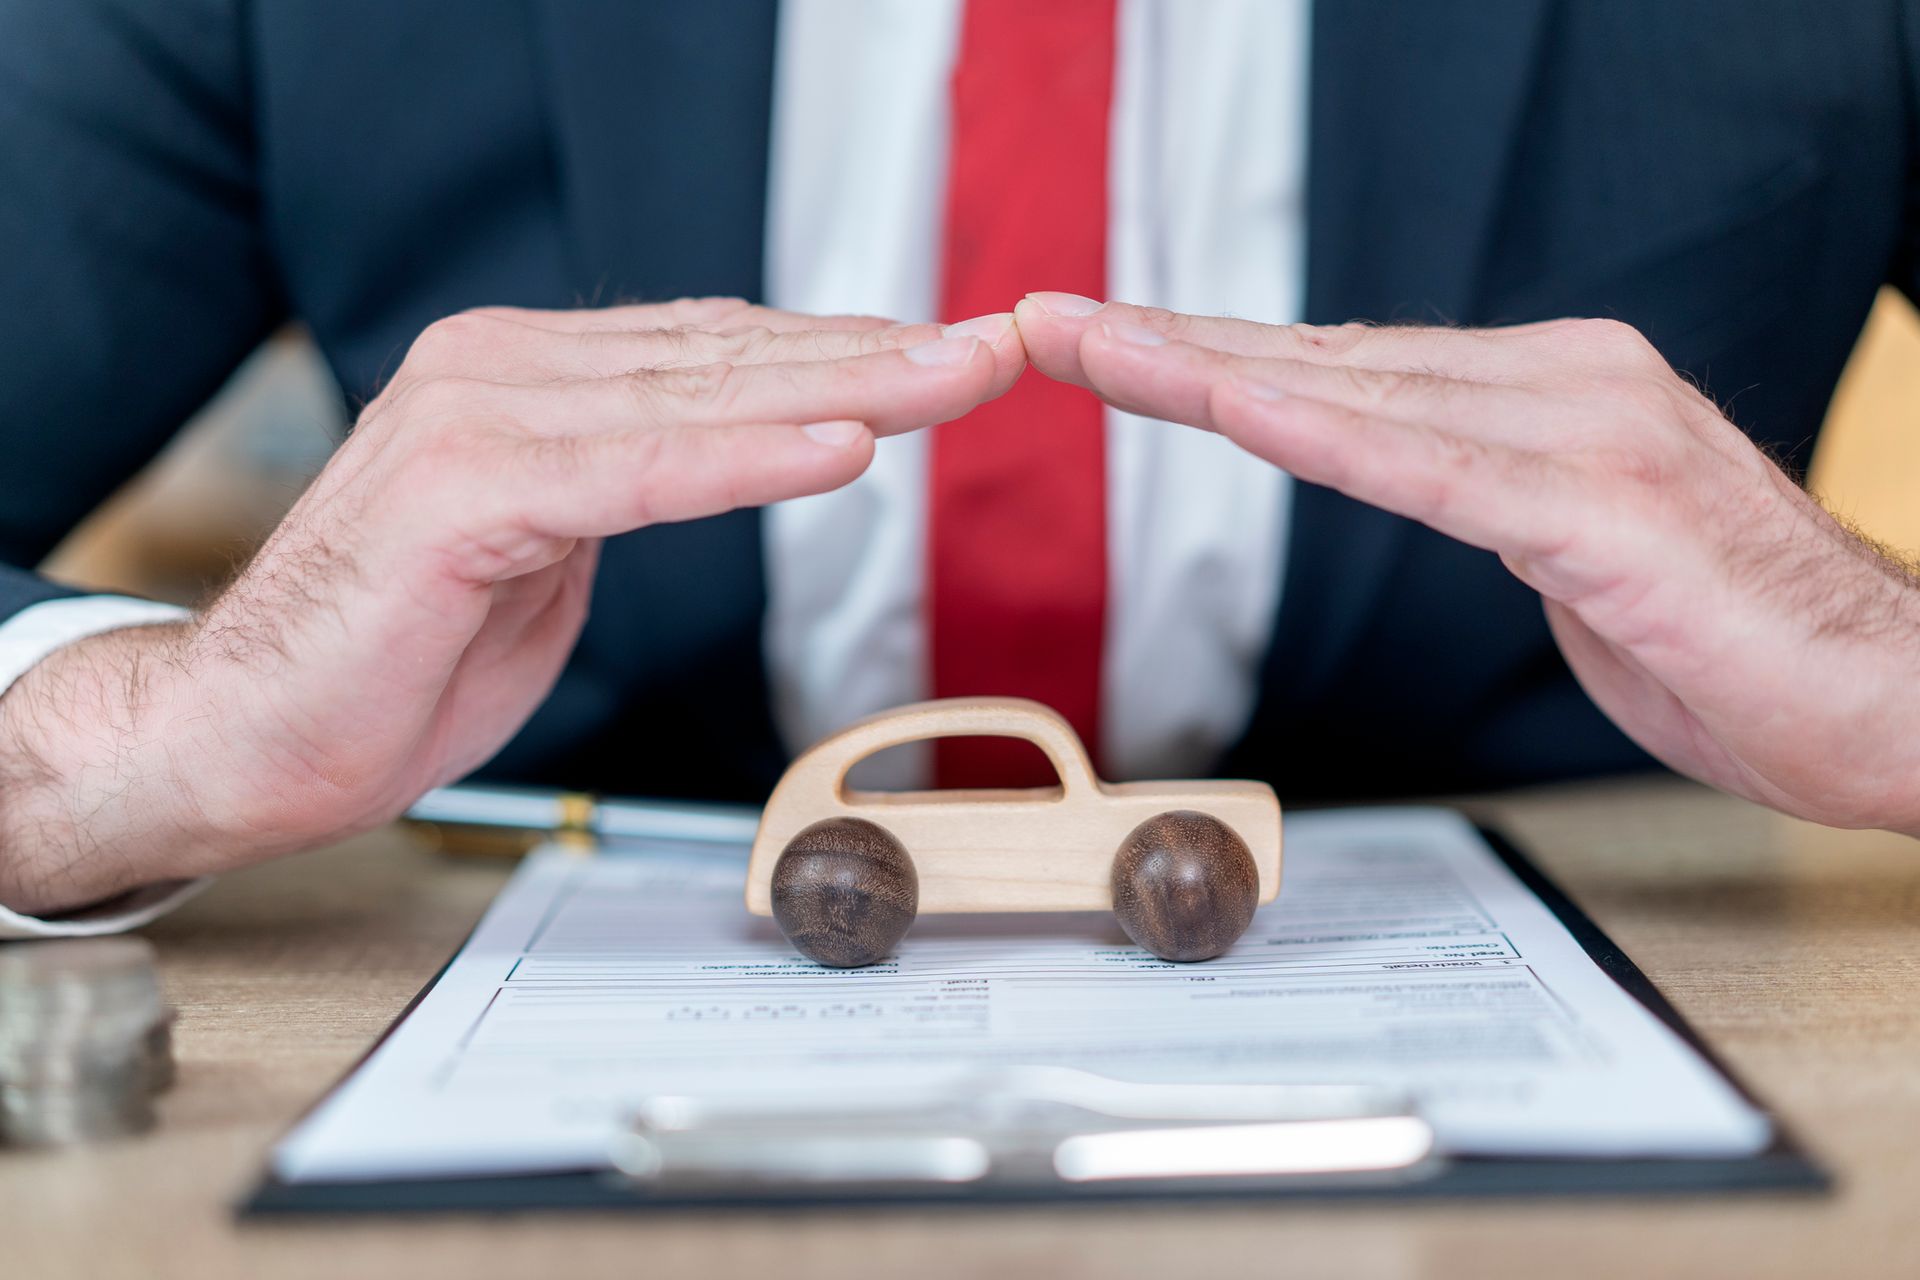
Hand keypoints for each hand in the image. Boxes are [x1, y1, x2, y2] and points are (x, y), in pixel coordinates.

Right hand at [0, 300, 1023, 913]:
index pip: (719, 354)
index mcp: (528, 382)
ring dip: (847, 387)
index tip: (957, 358)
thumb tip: (724, 454)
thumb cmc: (392, 662)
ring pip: (702, 397)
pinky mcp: (464, 493)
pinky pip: (640, 472)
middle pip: (731, 356)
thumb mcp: (548, 561)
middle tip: (1003, 347)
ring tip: (961, 379)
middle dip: (881, 355)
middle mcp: (503, 373)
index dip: (847, 354)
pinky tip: (845, 444)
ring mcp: (479, 420)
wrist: (246, 736)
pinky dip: (747, 459)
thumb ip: (625, 491)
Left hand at [1016, 293, 1919, 833]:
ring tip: (1089, 348)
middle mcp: (1559, 385)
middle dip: (1172, 343)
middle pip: (1323, 360)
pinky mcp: (1601, 510)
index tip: (1107, 343)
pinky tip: (1231, 410)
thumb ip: (1489, 498)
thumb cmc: (1738, 641)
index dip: (1214, 355)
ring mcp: (1583, 435)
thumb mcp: (1574, 553)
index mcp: (1547, 393)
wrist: (1892, 699)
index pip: (1344, 368)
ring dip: (1206, 371)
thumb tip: (1414, 474)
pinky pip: (1429, 471)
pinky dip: (1321, 439)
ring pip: (1354, 395)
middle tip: (1048, 323)